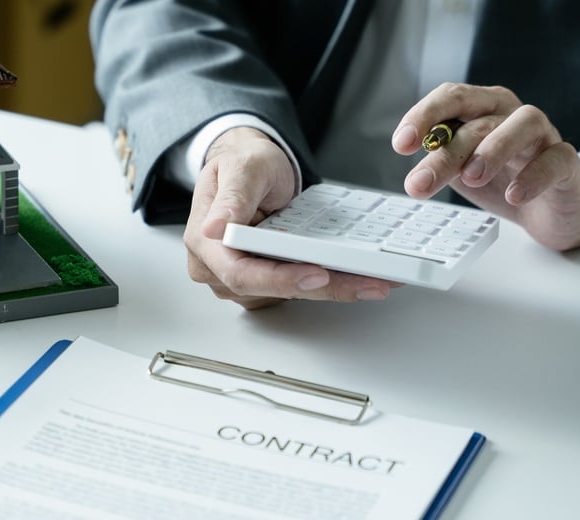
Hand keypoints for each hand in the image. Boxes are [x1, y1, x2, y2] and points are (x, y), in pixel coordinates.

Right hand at [187, 127, 400, 308]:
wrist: (252, 169)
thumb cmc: (244, 164)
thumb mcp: (241, 167)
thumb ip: (232, 196)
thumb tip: (215, 228)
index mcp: (204, 242)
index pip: (239, 273)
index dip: (279, 279)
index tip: (317, 274)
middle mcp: (217, 268)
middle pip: (270, 290)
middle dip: (321, 288)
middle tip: (368, 282)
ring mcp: (241, 279)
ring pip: (289, 294)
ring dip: (333, 289)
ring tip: (374, 280)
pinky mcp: (265, 282)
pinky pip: (298, 289)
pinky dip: (330, 284)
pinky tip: (360, 277)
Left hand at [392, 82, 579, 250]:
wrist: (549, 209)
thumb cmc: (501, 180)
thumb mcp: (462, 170)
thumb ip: (443, 160)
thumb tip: (415, 166)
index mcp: (482, 110)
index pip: (451, 98)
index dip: (424, 116)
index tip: (402, 144)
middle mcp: (512, 114)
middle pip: (479, 120)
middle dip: (446, 151)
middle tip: (421, 182)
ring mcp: (543, 136)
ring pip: (524, 124)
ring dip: (495, 148)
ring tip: (472, 177)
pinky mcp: (567, 162)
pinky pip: (556, 159)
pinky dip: (535, 175)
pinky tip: (514, 195)